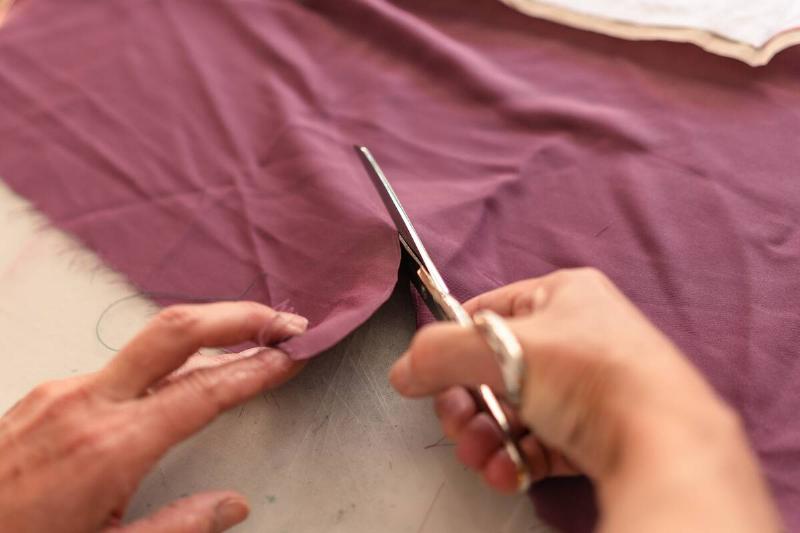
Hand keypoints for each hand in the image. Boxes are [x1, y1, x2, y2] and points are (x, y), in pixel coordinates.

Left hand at [0, 301, 306, 532]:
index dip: (258, 369)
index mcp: (112, 447)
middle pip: (176, 330)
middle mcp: (88, 403)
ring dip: (205, 332)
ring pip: (148, 342)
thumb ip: (179, 526)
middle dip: (237, 316)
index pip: (206, 390)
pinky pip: (119, 364)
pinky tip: (182, 374)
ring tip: (246, 338)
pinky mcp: (47, 392)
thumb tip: (233, 505)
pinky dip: (164, 360)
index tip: (292, 357)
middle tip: (280, 321)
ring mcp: (64, 390)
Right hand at [390, 268, 780, 531]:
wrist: (663, 438)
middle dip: (468, 405)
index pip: (486, 313)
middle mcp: (579, 335)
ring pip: (518, 410)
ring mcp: (591, 385)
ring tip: (480, 456)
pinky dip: (519, 457)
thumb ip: (438, 353)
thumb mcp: (497, 349)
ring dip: (488, 437)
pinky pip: (544, 440)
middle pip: (497, 369)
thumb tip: (403, 370)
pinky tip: (507, 471)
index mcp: (562, 295)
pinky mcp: (599, 430)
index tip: (428, 376)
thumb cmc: (593, 374)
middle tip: (456, 425)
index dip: (453, 345)